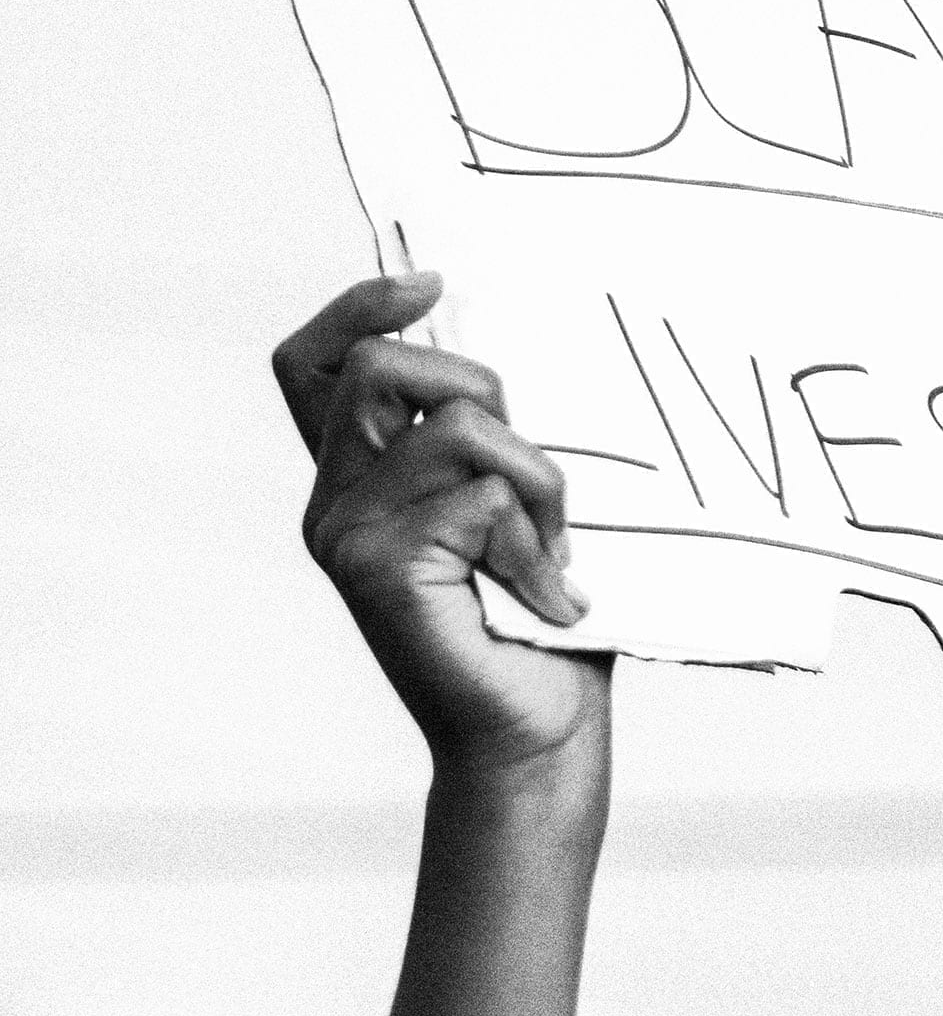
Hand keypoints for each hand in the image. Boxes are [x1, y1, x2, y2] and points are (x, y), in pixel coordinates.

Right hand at [273, 272, 611, 785]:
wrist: (537, 732)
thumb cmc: (539, 619)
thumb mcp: (517, 505)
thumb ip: (489, 438)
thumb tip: (514, 343)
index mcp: (362, 477)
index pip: (316, 361)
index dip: (360, 303)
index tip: (432, 283)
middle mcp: (335, 499)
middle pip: (382, 362)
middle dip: (484, 386)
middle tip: (532, 476)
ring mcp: (345, 532)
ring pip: (458, 426)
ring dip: (538, 480)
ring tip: (554, 551)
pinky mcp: (375, 566)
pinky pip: (480, 495)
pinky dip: (535, 539)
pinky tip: (548, 596)